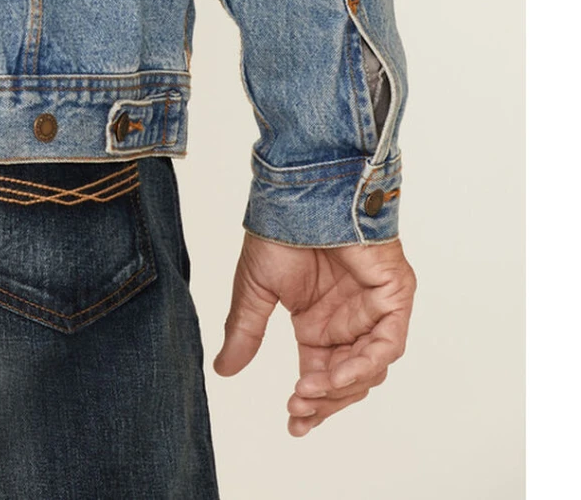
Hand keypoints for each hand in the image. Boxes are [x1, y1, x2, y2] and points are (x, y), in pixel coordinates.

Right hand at [213, 231, 415, 434]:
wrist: (297, 194)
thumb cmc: (278, 231)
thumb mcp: (256, 290)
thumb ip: (246, 331)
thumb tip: (223, 369)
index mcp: (319, 323)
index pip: (322, 375)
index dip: (312, 404)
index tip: (293, 425)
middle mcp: (349, 321)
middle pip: (348, 380)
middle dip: (325, 400)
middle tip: (298, 412)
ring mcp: (374, 309)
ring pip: (370, 367)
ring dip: (341, 386)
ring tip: (308, 390)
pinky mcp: (395, 296)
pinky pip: (388, 344)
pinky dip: (364, 363)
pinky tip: (336, 373)